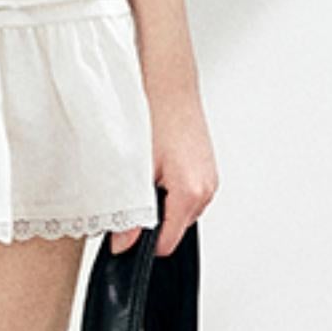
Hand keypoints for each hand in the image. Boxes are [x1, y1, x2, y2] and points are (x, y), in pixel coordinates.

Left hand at [109, 96, 218, 258]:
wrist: (170, 85)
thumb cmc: (156, 116)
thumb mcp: (134, 169)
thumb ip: (130, 212)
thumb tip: (122, 242)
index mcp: (191, 192)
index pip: (167, 244)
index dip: (142, 245)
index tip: (123, 237)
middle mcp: (206, 190)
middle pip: (175, 231)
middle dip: (151, 223)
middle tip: (131, 196)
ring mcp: (209, 180)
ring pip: (180, 213)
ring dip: (160, 206)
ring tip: (144, 176)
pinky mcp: (206, 171)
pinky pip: (186, 196)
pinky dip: (169, 191)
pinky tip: (156, 169)